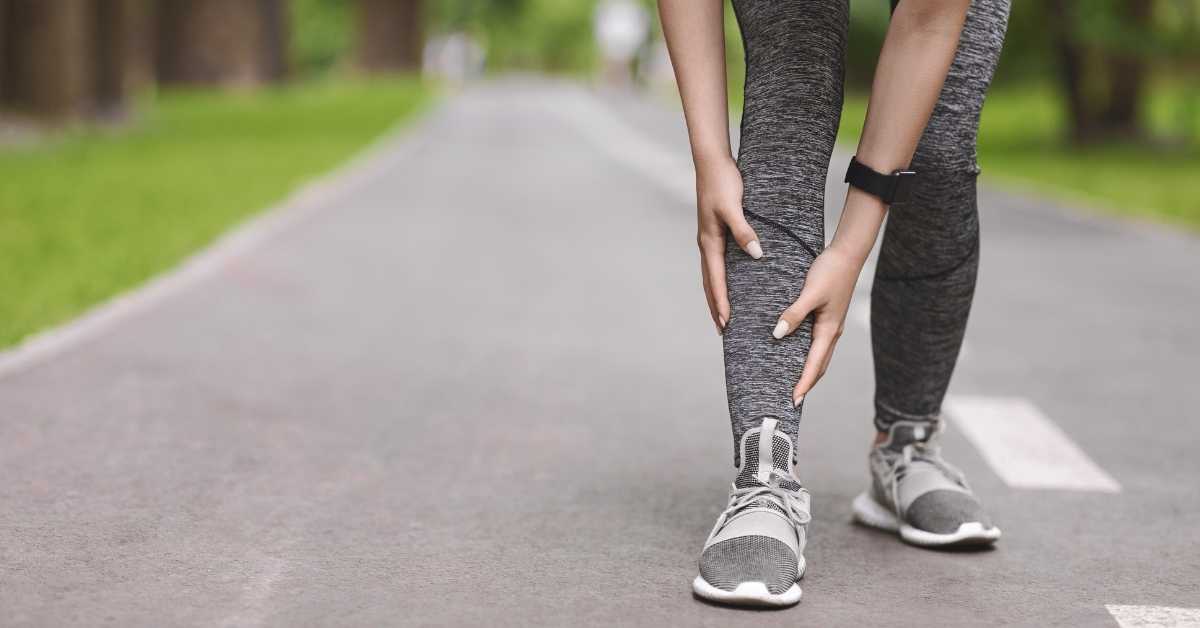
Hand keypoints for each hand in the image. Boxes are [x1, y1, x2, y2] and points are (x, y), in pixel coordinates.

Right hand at [695, 158, 762, 333]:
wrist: (711, 163)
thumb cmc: (722, 183)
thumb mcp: (733, 207)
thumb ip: (744, 231)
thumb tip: (756, 254)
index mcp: (710, 241)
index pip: (716, 279)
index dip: (721, 302)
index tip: (726, 322)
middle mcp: (706, 243)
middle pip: (710, 283)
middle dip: (715, 306)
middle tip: (722, 329)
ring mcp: (708, 238)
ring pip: (711, 275)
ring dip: (715, 295)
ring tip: (721, 314)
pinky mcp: (714, 232)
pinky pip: (716, 263)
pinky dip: (719, 279)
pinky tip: (726, 283)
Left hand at [770, 244, 864, 404]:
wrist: (847, 255)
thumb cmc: (830, 272)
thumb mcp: (810, 293)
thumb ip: (794, 314)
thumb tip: (778, 334)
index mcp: (829, 330)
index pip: (814, 365)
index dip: (804, 384)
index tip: (794, 401)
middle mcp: (831, 332)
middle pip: (818, 366)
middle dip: (807, 384)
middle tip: (792, 401)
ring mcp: (831, 325)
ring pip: (819, 356)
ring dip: (808, 371)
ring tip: (794, 384)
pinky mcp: (827, 317)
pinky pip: (816, 343)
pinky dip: (808, 355)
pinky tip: (795, 353)